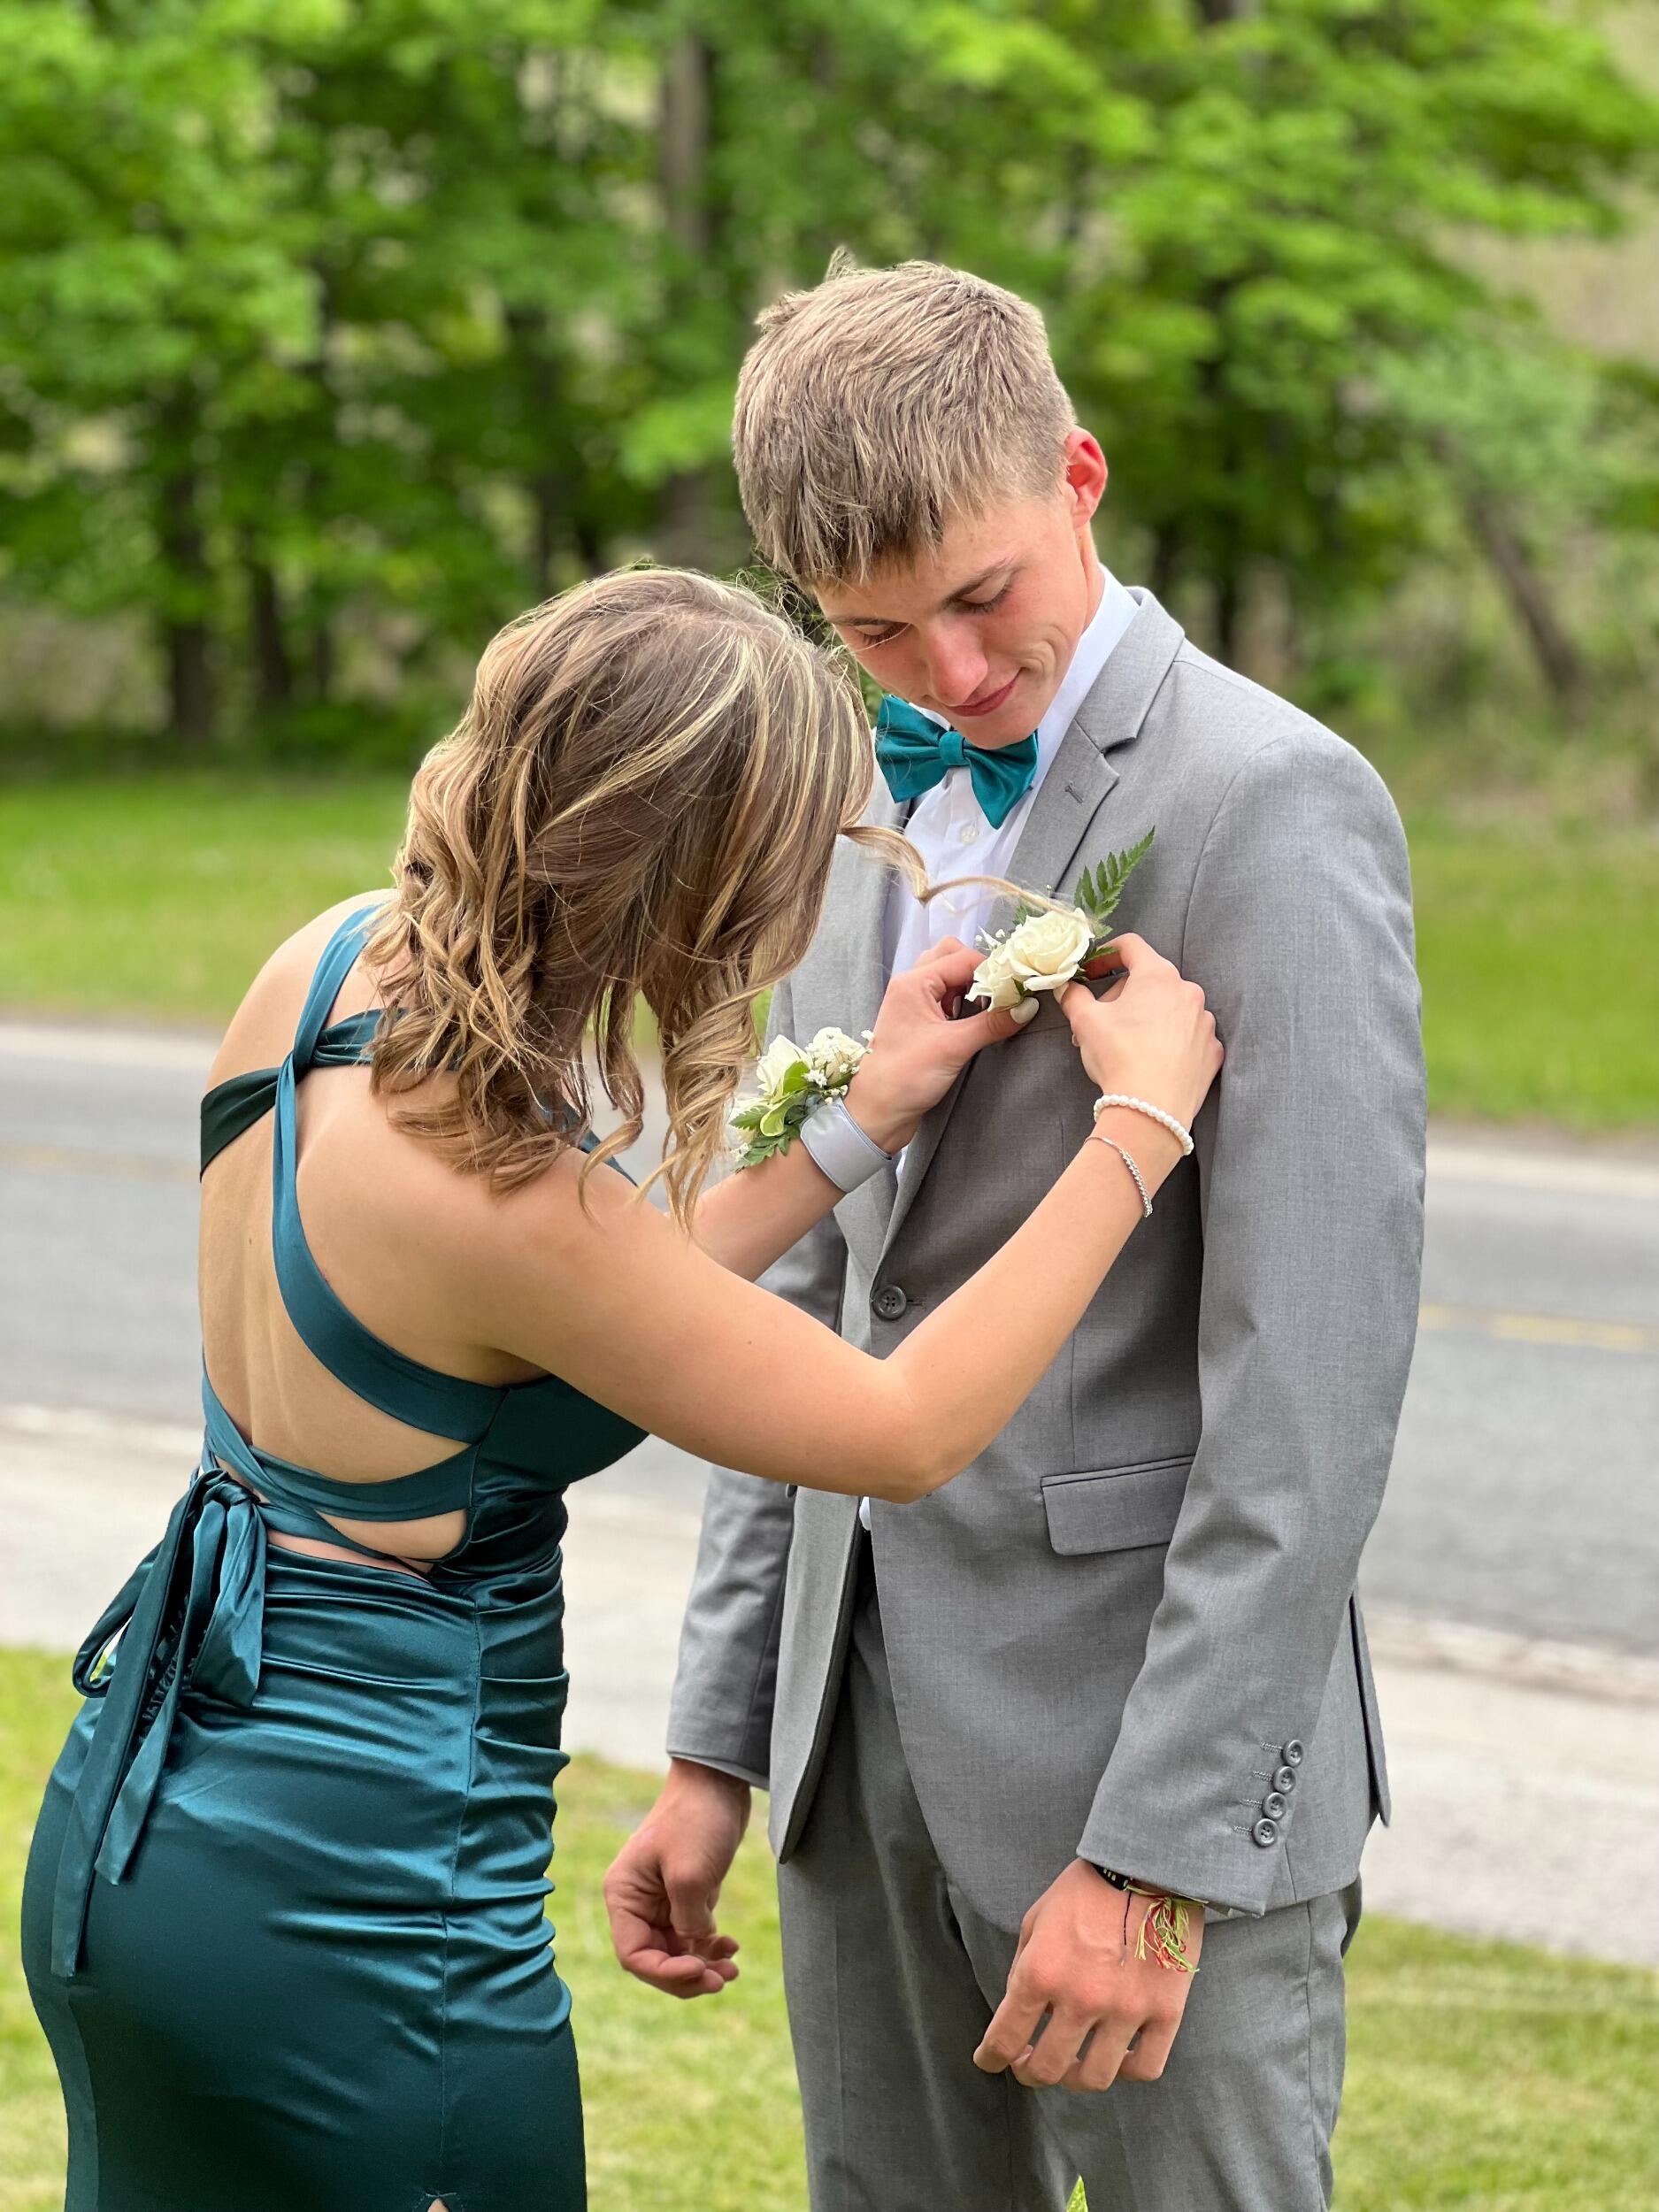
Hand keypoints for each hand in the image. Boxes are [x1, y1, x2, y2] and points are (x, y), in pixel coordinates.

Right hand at [603, 1758, 750, 1998]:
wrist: (719, 1782)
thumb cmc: (696, 1820)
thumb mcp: (690, 1875)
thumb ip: (687, 1923)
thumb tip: (693, 1953)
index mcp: (624, 1895)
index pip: (633, 1955)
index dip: (664, 1973)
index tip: (698, 1971)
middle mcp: (637, 1902)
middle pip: (655, 1960)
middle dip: (686, 1975)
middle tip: (722, 1980)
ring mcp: (661, 1901)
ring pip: (676, 1953)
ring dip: (702, 1966)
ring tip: (732, 1969)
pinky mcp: (686, 1896)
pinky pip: (691, 1937)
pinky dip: (709, 1948)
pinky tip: (731, 1946)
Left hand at [845, 938, 1034, 1152]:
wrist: (877, 1112)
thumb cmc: (905, 1077)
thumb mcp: (954, 1047)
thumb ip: (992, 1024)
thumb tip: (1026, 1007)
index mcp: (913, 983)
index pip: (962, 958)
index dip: (993, 969)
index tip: (1017, 986)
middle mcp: (910, 986)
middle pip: (951, 957)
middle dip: (979, 971)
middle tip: (999, 994)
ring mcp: (913, 1003)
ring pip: (947, 977)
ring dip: (970, 987)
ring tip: (988, 1009)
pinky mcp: (918, 1022)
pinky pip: (944, 998)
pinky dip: (962, 1002)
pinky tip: (973, 1021)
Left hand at [973, 1860, 1203, 2091]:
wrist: (1147, 1862)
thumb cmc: (1086, 1888)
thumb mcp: (1037, 1919)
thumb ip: (1024, 1968)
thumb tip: (1020, 2012)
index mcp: (1041, 1972)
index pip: (1004, 2038)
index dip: (991, 2057)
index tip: (989, 2061)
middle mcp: (1080, 1998)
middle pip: (1048, 2069)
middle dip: (1030, 2072)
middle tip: (1030, 2065)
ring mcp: (1125, 2009)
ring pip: (1095, 2078)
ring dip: (1076, 2078)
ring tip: (1073, 2064)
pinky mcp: (1166, 2012)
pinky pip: (1144, 2068)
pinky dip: (1126, 2070)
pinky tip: (1116, 2057)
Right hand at [1059, 933, 1221, 1137]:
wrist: (1152, 1110)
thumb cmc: (1119, 1056)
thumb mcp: (1084, 1021)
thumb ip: (1073, 996)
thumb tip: (1066, 987)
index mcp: (1157, 975)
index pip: (1131, 946)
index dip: (1106, 954)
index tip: (1092, 972)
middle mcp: (1188, 991)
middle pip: (1150, 980)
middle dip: (1123, 995)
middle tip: (1101, 1021)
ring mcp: (1205, 1022)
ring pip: (1171, 1009)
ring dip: (1149, 1018)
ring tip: (1128, 1045)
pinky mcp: (1213, 1050)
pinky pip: (1189, 1036)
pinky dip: (1172, 1041)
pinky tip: (1155, 1060)